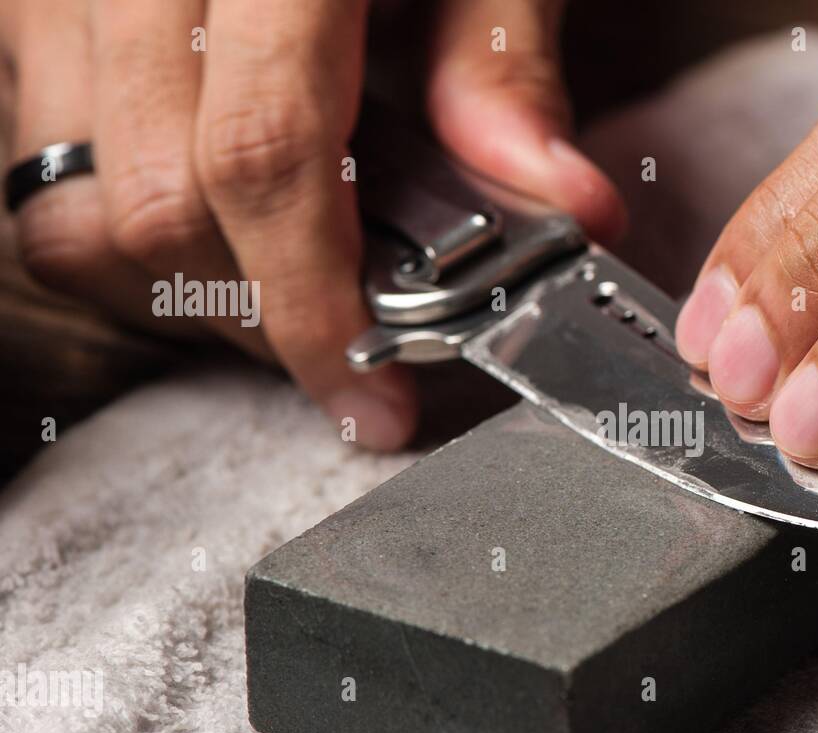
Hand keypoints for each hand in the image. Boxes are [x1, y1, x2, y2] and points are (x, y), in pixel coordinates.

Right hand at [2, 0, 621, 449]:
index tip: (369, 400)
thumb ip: (500, 61)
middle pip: (152, 207)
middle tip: (345, 351)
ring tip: (283, 289)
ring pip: (70, 206)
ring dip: (185, 291)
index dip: (316, 304)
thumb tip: (556, 203)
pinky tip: (216, 218)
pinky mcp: (24, 2)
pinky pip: (44, 158)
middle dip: (257, 319)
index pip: (266, 155)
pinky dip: (129, 225)